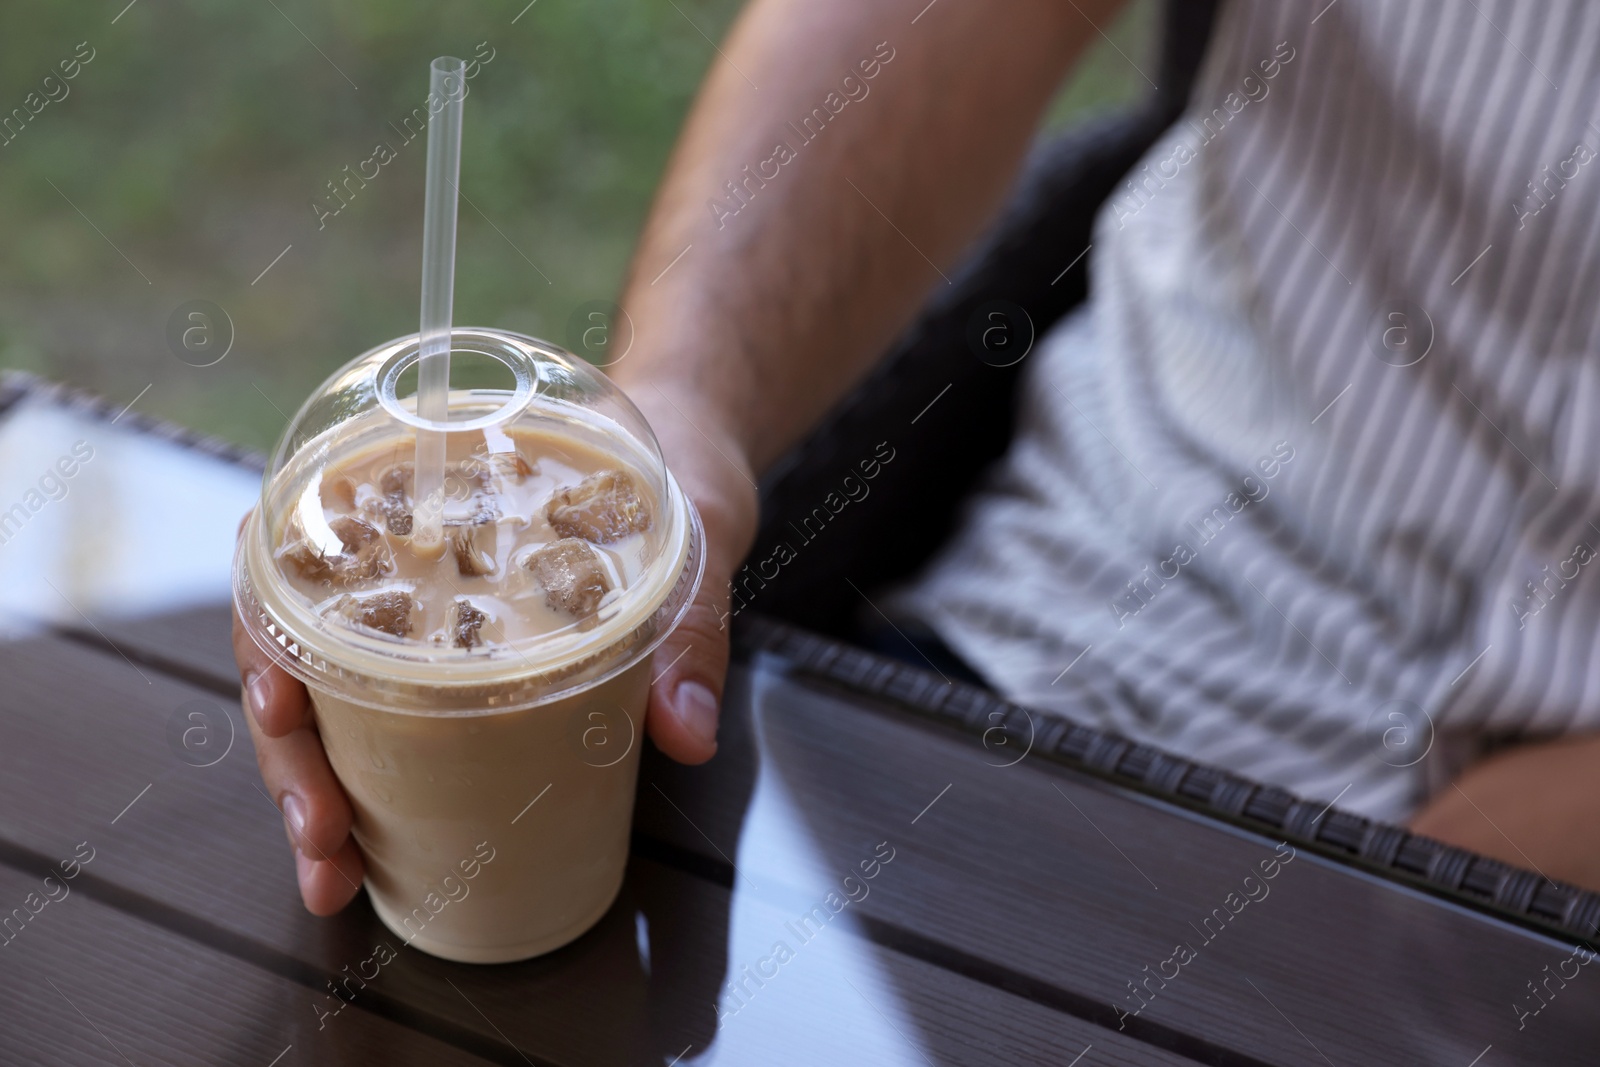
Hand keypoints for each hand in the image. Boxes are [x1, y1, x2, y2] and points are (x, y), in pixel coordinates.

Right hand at [231, 387, 755, 912]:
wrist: (696, 452)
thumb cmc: (672, 461)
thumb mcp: (691, 532)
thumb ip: (688, 633)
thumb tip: (685, 735)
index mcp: (420, 489)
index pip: (295, 551)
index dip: (267, 632)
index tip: (283, 709)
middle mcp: (398, 553)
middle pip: (296, 650)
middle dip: (292, 755)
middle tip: (322, 837)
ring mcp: (421, 611)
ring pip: (328, 697)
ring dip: (315, 788)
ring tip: (332, 872)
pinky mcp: (458, 657)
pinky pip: (388, 717)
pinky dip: (367, 786)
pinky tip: (366, 852)